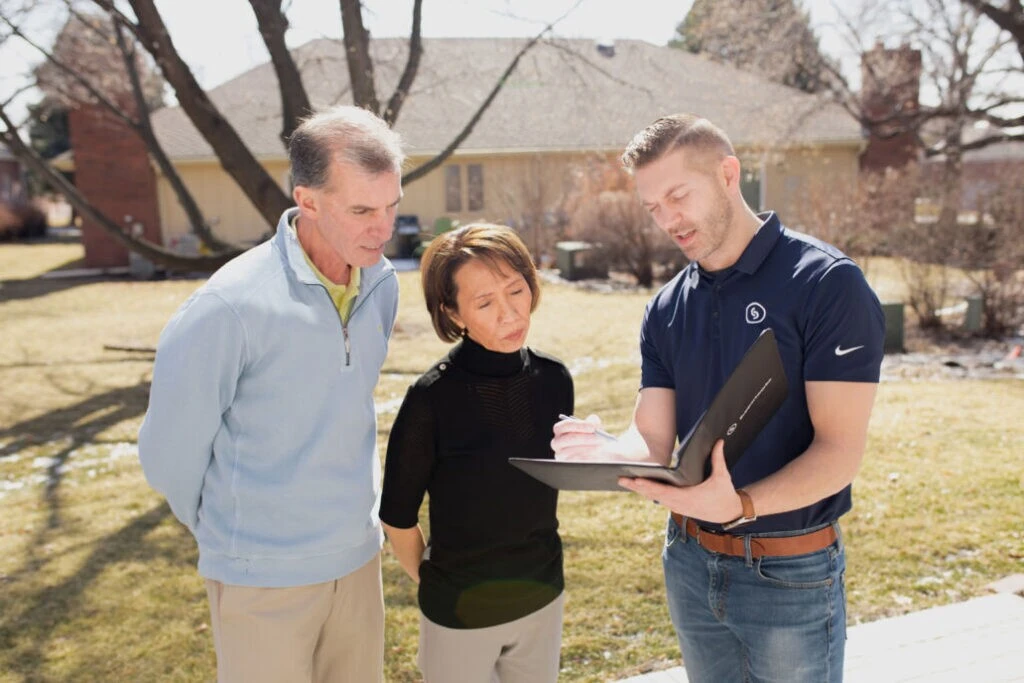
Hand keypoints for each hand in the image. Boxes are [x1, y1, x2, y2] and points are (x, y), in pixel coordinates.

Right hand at [551, 414, 618, 460]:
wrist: (598, 453)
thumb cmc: (593, 437)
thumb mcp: (594, 428)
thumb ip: (593, 422)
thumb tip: (593, 422)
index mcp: (560, 430)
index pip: (564, 426)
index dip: (578, 425)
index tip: (593, 427)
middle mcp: (557, 443)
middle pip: (567, 439)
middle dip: (584, 438)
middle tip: (599, 437)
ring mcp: (561, 455)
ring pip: (572, 452)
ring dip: (588, 448)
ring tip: (601, 446)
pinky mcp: (568, 465)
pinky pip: (576, 462)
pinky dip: (588, 458)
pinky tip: (597, 455)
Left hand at [618, 439, 743, 522]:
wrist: (729, 513)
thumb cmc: (724, 494)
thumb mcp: (723, 476)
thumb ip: (718, 458)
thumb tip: (719, 441)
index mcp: (688, 497)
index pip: (663, 491)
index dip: (649, 486)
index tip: (636, 479)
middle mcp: (679, 504)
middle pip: (653, 495)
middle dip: (636, 487)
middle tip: (621, 479)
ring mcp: (677, 507)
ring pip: (654, 498)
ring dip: (639, 490)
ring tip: (624, 481)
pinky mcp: (677, 507)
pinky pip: (659, 500)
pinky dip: (647, 493)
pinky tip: (637, 486)